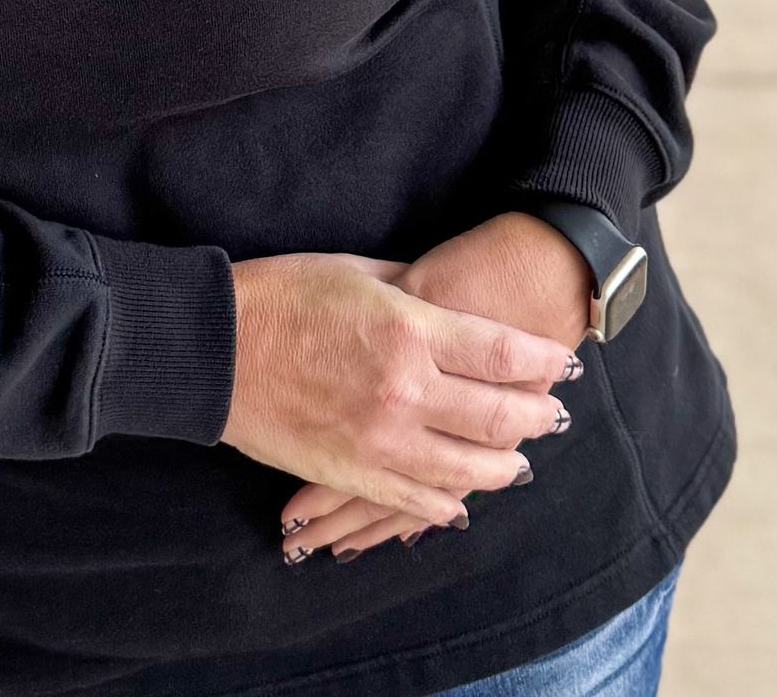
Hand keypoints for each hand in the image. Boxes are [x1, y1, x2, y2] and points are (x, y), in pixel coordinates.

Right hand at [274, 214, 589, 563]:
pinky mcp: (353, 472)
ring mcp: (381, 438)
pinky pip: (417, 499)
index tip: (562, 363)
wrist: (215, 346)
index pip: (503, 354)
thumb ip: (410, 292)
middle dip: (536, 415)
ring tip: (521, 461)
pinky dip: (447, 503)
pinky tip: (463, 500)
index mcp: (409, 329)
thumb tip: (446, 303)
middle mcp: (406, 388)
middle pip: (500, 415)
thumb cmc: (281, 293)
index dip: (541, 361)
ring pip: (470, 468)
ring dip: (506, 466)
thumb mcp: (355, 272)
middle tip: (554, 414)